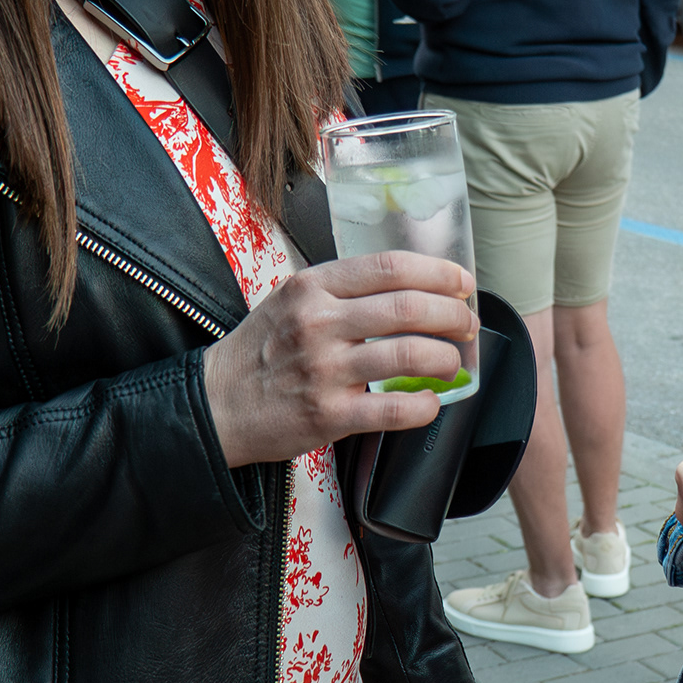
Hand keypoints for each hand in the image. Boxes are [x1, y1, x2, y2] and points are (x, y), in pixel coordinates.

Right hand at [201, 251, 474, 466]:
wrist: (217, 404)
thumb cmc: (261, 351)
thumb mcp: (291, 300)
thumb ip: (342, 290)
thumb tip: (409, 287)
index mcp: (312, 287)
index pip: (390, 267)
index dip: (438, 273)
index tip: (461, 282)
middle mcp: (318, 323)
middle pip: (408, 307)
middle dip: (452, 315)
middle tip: (466, 324)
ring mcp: (323, 370)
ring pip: (407, 355)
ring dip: (446, 358)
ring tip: (452, 362)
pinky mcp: (328, 414)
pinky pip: (393, 409)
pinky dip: (424, 405)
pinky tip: (431, 402)